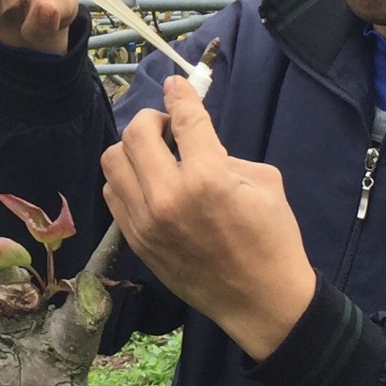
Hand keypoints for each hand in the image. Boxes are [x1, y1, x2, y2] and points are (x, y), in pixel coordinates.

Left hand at [100, 76, 316, 359]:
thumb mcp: (264, 182)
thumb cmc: (272, 238)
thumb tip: (195, 140)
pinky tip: (148, 184)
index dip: (179, 94)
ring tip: (155, 156)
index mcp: (207, 178)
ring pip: (113, 161)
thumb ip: (223, 154)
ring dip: (132, 149)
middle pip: (136, 134)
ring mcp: (146, 221)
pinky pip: (112, 194)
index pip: (183, 119)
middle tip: (169, 127)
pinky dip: (125, 179)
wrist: (261, 300)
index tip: (176, 84)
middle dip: (152, 119)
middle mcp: (168, 197)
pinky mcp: (136, 240)